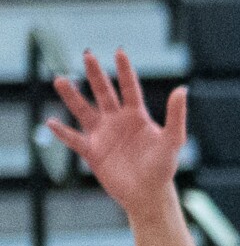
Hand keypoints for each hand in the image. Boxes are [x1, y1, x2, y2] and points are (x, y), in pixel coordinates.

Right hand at [51, 50, 186, 222]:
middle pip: (104, 93)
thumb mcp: (173, 139)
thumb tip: (182, 89)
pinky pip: (74, 139)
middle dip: (96, 75)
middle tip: (87, 55)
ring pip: (84, 111)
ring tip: (60, 80)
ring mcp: (103, 135)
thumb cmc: (163, 167)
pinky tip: (51, 121)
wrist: (148, 194)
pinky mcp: (92, 152)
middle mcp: (117, 121)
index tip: (119, 52)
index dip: (124, 71)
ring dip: (72, 97)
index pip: (129, 88)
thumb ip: (176, 115)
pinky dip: (63, 132)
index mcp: (137, 116)